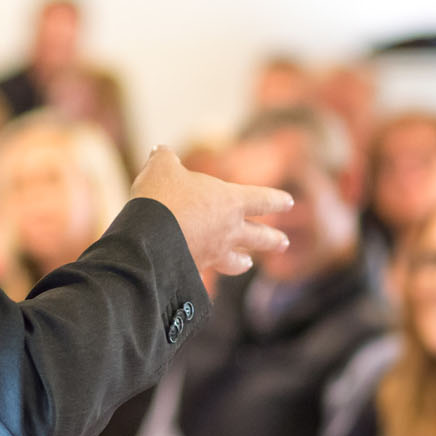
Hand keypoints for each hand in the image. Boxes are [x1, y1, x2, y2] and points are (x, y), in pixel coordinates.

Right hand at [131, 145, 291, 275]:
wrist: (146, 239)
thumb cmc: (161, 197)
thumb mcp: (161, 167)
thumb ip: (164, 158)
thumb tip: (159, 152)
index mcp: (230, 201)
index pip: (263, 199)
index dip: (277, 199)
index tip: (289, 202)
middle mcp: (228, 231)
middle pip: (260, 236)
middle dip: (273, 239)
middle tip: (284, 242)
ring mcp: (213, 254)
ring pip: (237, 262)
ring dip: (243, 263)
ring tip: (248, 264)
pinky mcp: (194, 272)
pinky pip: (204, 277)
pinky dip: (204, 279)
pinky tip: (202, 283)